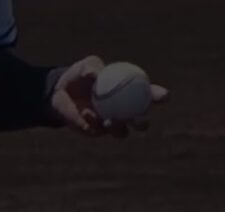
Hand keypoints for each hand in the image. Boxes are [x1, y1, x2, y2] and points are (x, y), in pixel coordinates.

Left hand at [50, 55, 168, 137]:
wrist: (60, 91)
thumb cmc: (80, 75)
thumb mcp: (87, 66)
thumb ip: (93, 67)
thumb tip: (95, 75)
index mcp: (131, 93)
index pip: (150, 96)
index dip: (160, 97)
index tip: (163, 96)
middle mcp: (125, 111)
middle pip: (141, 122)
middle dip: (143, 122)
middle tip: (138, 118)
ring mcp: (111, 123)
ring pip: (122, 132)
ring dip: (118, 127)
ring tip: (110, 120)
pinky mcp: (95, 131)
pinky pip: (97, 130)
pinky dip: (93, 121)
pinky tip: (86, 112)